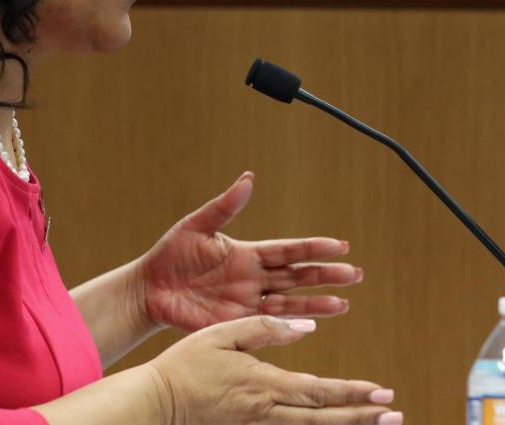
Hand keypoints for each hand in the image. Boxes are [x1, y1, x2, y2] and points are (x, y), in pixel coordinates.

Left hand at [140, 172, 362, 331]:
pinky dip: (291, 326)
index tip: (341, 245)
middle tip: (355, 275)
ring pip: (290, 303)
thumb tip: (248, 178)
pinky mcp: (236, 323)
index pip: (289, 250)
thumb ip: (225, 206)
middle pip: (298, 277)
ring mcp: (248, 302)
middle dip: (326, 276)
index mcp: (249, 253)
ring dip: (317, 304)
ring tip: (344, 304)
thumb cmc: (171, 254)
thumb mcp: (197, 226)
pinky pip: (268, 325)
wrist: (149, 288)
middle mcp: (255, 278)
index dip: (314, 248)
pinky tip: (313, 326)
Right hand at [147, 316, 401, 424]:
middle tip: (396, 415)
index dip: (353, 393)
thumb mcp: (221, 333)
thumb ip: (263, 328)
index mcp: (263, 384)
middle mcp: (266, 413)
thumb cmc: (184, 365)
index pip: (319, 391)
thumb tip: (304, 327)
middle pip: (324, 418)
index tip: (382, 392)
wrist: (155, 404)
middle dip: (363, 418)